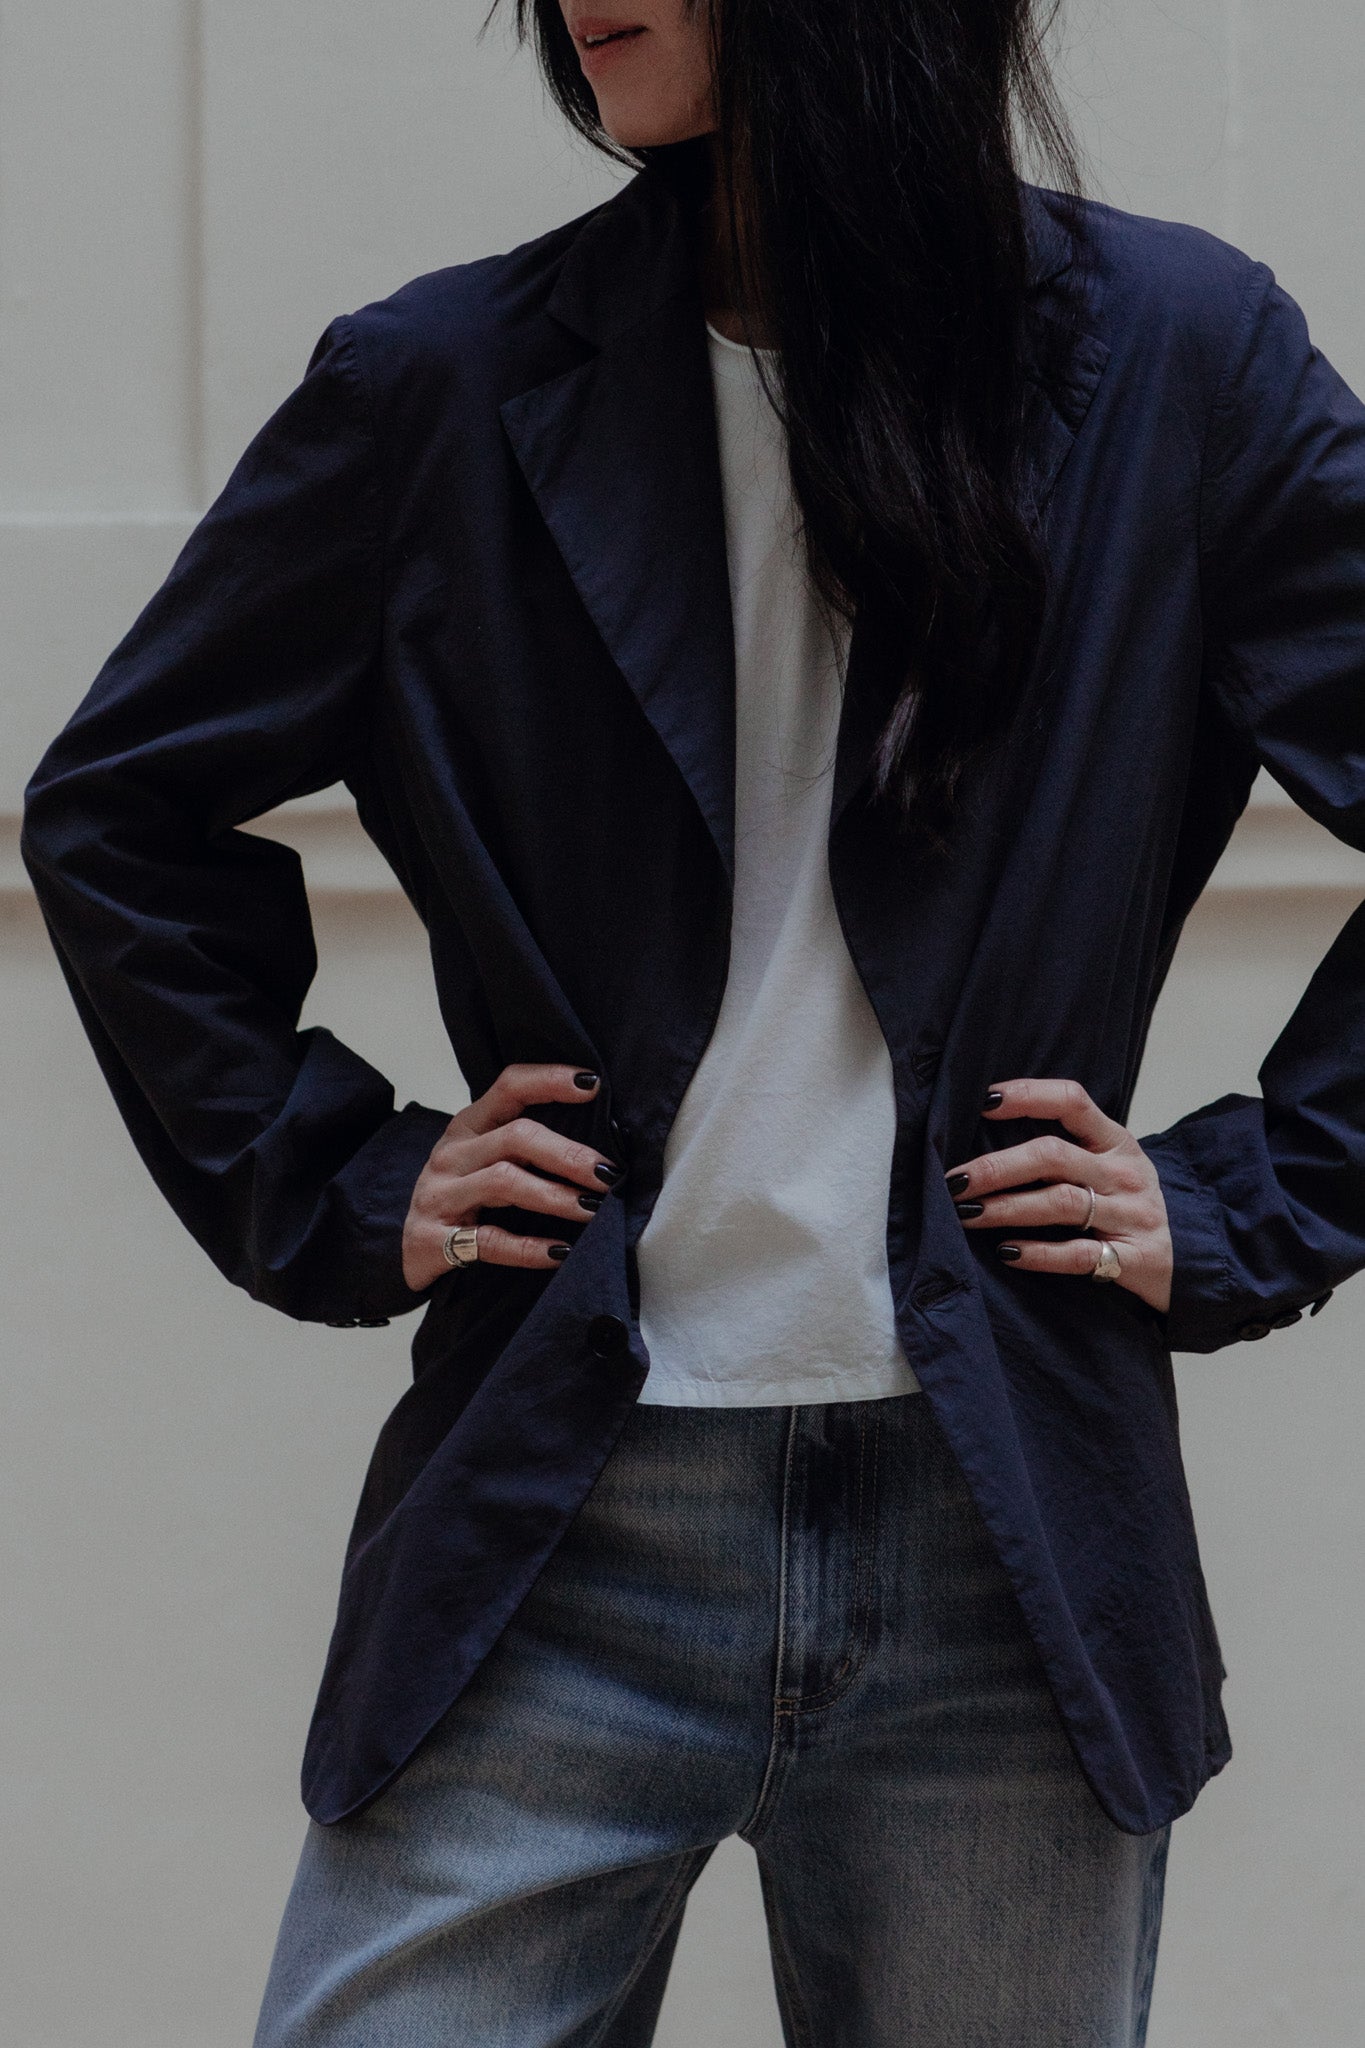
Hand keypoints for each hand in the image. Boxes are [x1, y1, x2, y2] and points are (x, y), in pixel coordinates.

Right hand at [401, 1064, 621, 1290]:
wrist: (403, 1253)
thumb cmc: (461, 1201)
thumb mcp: (484, 1162)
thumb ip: (527, 1148)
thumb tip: (599, 1151)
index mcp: (469, 1126)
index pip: (510, 1086)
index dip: (551, 1080)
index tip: (592, 1085)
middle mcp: (452, 1154)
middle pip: (516, 1136)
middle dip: (568, 1154)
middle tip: (607, 1174)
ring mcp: (439, 1194)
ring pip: (504, 1182)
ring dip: (555, 1196)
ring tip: (593, 1210)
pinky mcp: (432, 1240)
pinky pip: (489, 1241)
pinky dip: (529, 1248)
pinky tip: (561, 1252)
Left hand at [945, 1078, 1172, 1312]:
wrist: (1193, 1259)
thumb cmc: (1129, 1206)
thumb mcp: (1110, 1166)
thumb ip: (1064, 1150)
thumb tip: (985, 1136)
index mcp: (1115, 1141)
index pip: (1072, 1101)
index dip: (1027, 1095)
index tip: (983, 1102)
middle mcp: (1123, 1173)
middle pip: (1053, 1156)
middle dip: (998, 1166)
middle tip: (955, 1180)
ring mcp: (1131, 1215)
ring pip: (1061, 1203)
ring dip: (1007, 1208)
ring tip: (967, 1213)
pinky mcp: (1133, 1258)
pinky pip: (1078, 1255)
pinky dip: (1038, 1254)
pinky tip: (1006, 1252)